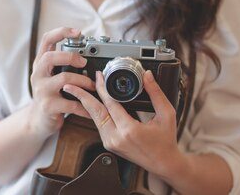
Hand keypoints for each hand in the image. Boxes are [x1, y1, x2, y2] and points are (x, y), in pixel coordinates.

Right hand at [28, 27, 92, 138]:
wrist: (39, 121)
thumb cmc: (50, 95)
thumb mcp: (50, 76)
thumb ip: (61, 63)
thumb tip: (85, 51)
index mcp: (40, 64)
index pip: (46, 40)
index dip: (61, 32)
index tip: (78, 32)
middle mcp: (38, 75)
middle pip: (51, 57)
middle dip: (71, 57)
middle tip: (84, 62)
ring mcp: (42, 91)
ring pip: (64, 79)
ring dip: (84, 82)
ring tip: (93, 87)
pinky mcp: (48, 106)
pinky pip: (71, 104)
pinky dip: (85, 106)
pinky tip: (91, 109)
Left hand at [63, 70, 182, 178]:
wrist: (164, 164)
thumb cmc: (166, 141)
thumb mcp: (166, 115)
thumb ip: (156, 94)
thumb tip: (147, 76)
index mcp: (129, 130)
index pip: (110, 104)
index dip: (102, 88)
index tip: (98, 75)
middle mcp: (116, 138)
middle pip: (94, 112)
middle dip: (82, 95)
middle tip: (73, 83)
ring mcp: (110, 143)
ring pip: (94, 119)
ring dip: (87, 103)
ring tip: (80, 89)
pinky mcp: (109, 145)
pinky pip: (98, 125)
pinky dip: (94, 112)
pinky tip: (92, 103)